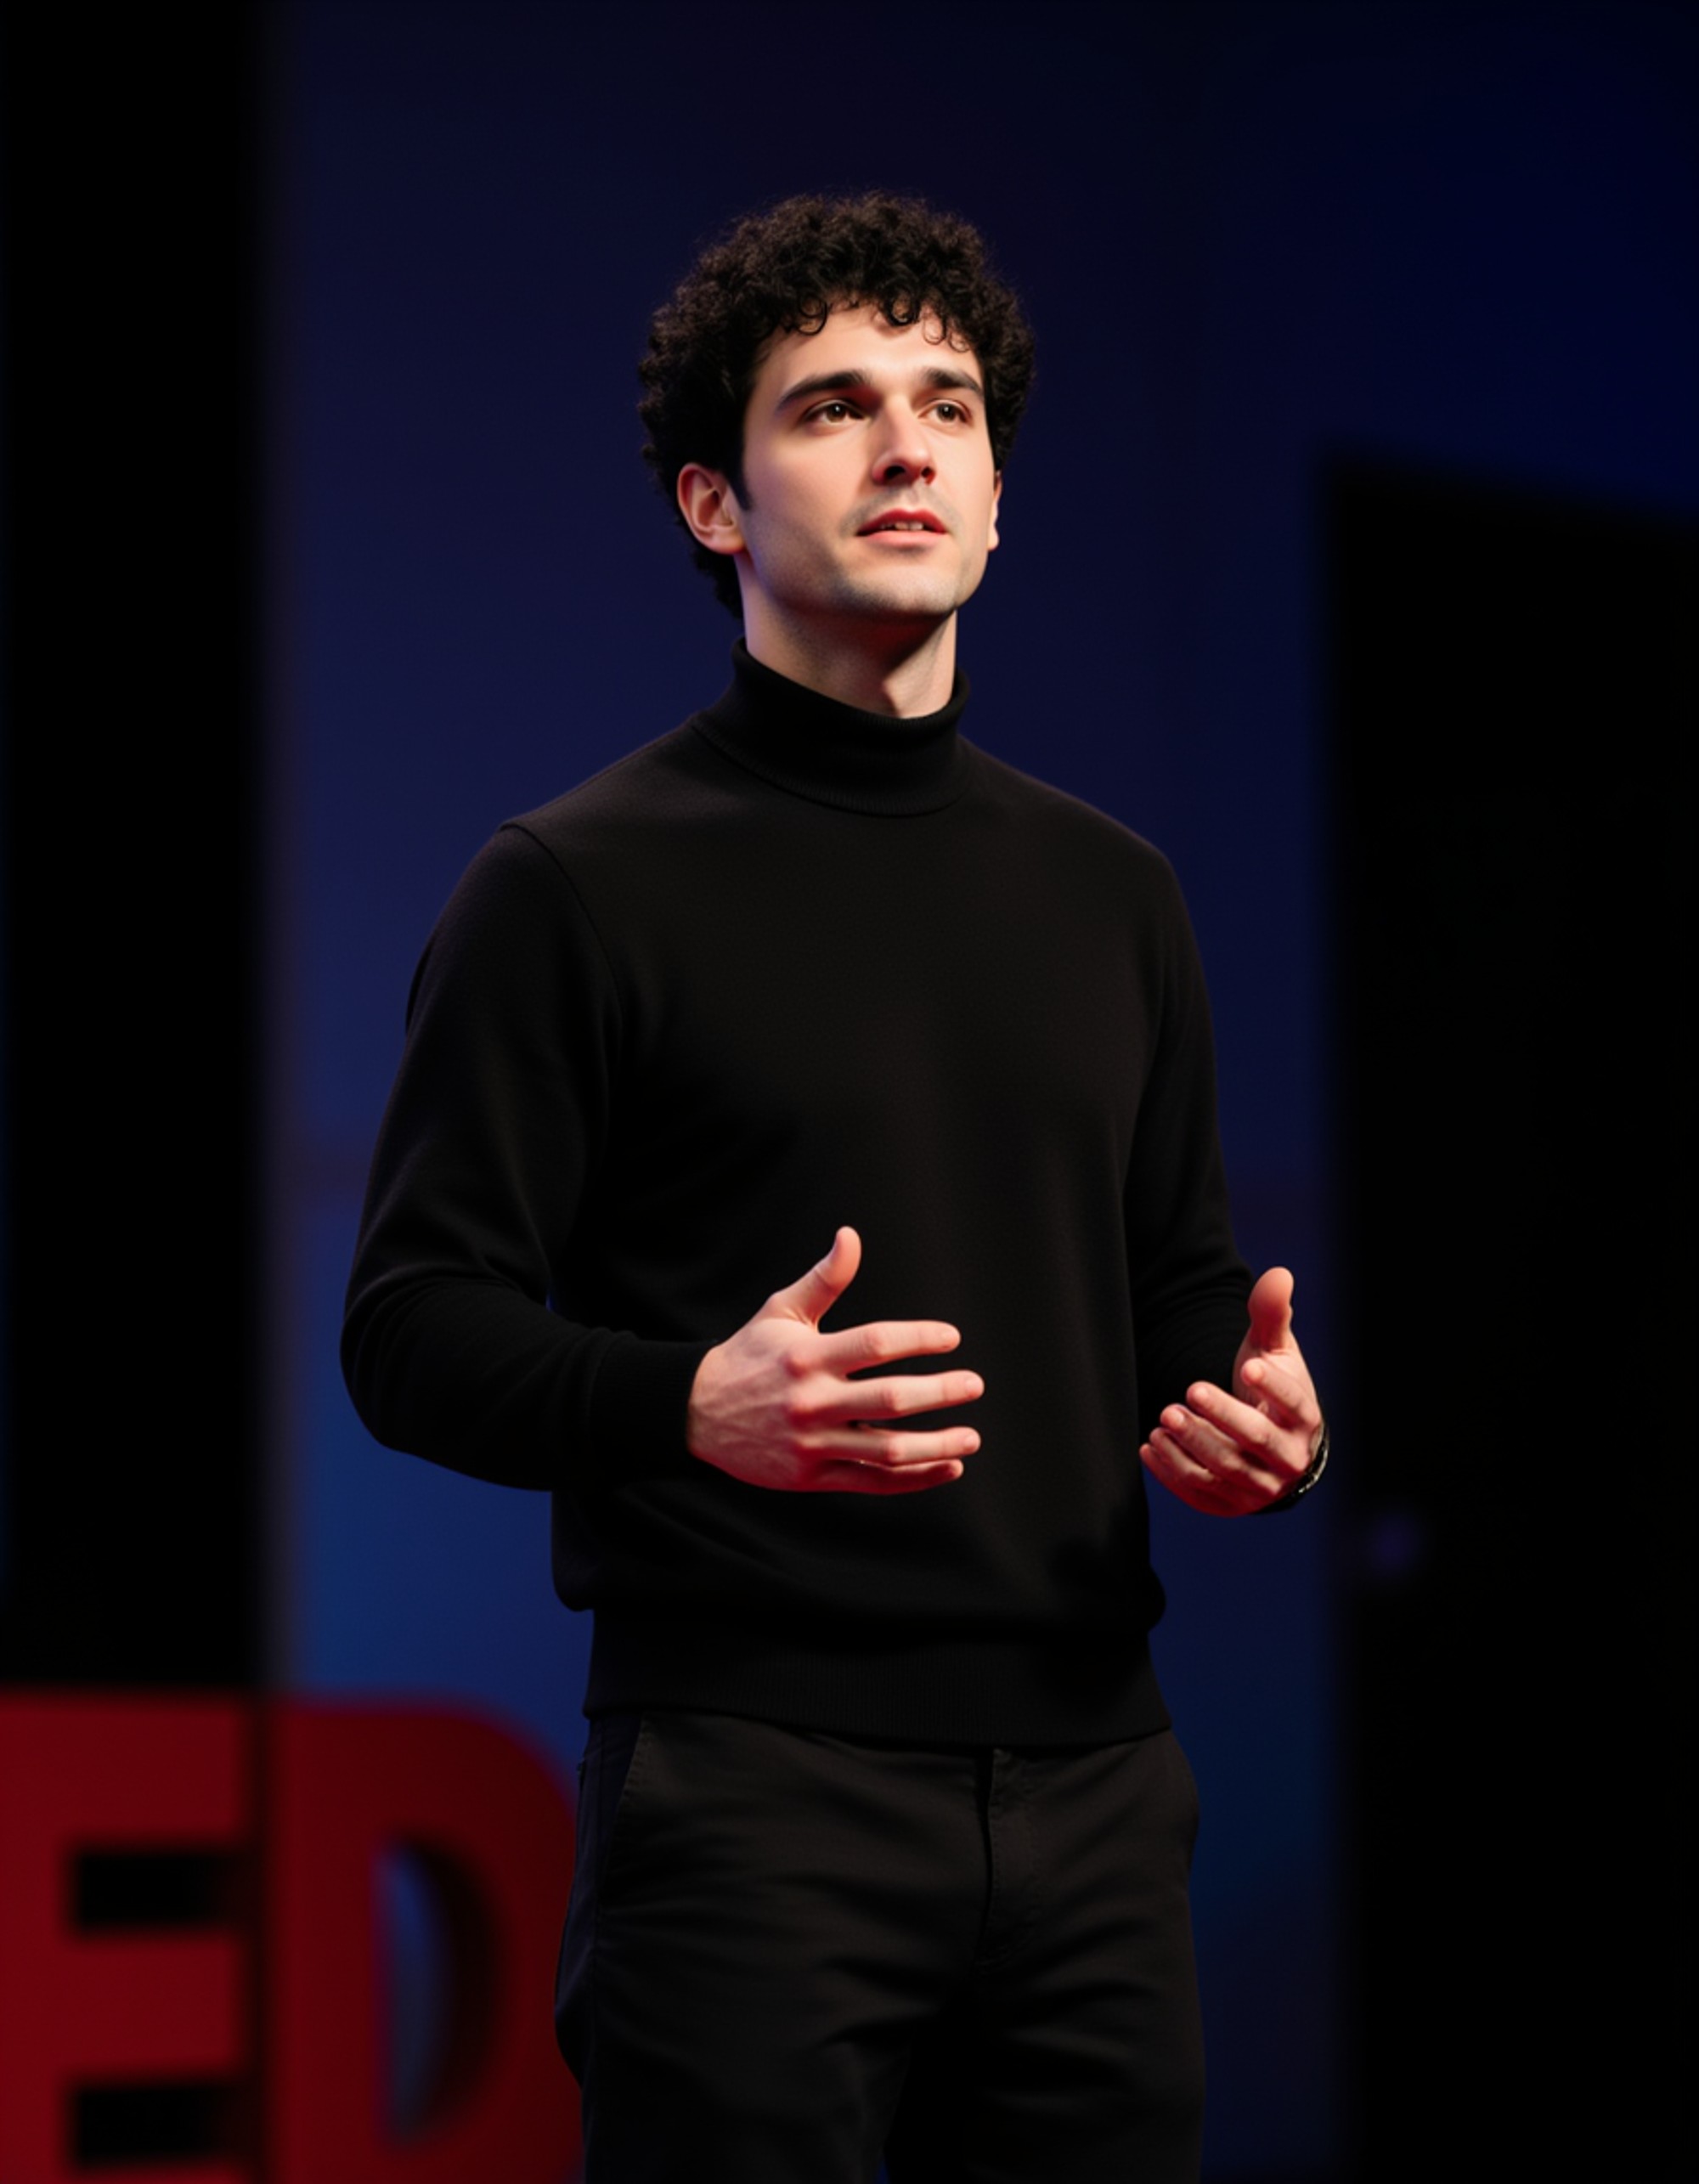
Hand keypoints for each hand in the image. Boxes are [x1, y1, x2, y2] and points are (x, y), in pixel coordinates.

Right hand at [687, 1227, 982, 1493]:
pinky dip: (914, 1478)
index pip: (876, 1343)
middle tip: (974, 1385)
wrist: (696, 1413)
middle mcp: (811, 1402)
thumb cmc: (749, 1355)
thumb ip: (824, 1279)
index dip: (920, 1338)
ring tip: (971, 1438)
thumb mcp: (781, 1311)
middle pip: (890, 1399)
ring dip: (937, 1445)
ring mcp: (811, 1444)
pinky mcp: (810, 1477)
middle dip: (940, 1393)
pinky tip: (946, 1467)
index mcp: (807, 1356)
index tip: (951, 1337)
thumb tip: (851, 1235)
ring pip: (887, 1450)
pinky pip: (872, 1483)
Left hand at [1140, 1266, 1322, 1515]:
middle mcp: (1288, 1459)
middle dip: (1219, 1419)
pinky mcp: (1231, 1504)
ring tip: (1162, 1417)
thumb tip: (1279, 1275)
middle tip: (1185, 1394)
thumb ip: (1272, 1315)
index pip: (1294, 1404)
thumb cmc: (1271, 1389)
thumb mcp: (1274, 1351)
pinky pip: (1201, 1494)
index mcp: (1305, 1419)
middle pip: (1255, 1442)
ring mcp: (1260, 1488)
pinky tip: (1150, 1446)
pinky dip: (1172, 1473)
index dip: (1274, 1387)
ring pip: (1224, 1471)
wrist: (1272, 1443)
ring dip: (1190, 1446)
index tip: (1249, 1367)